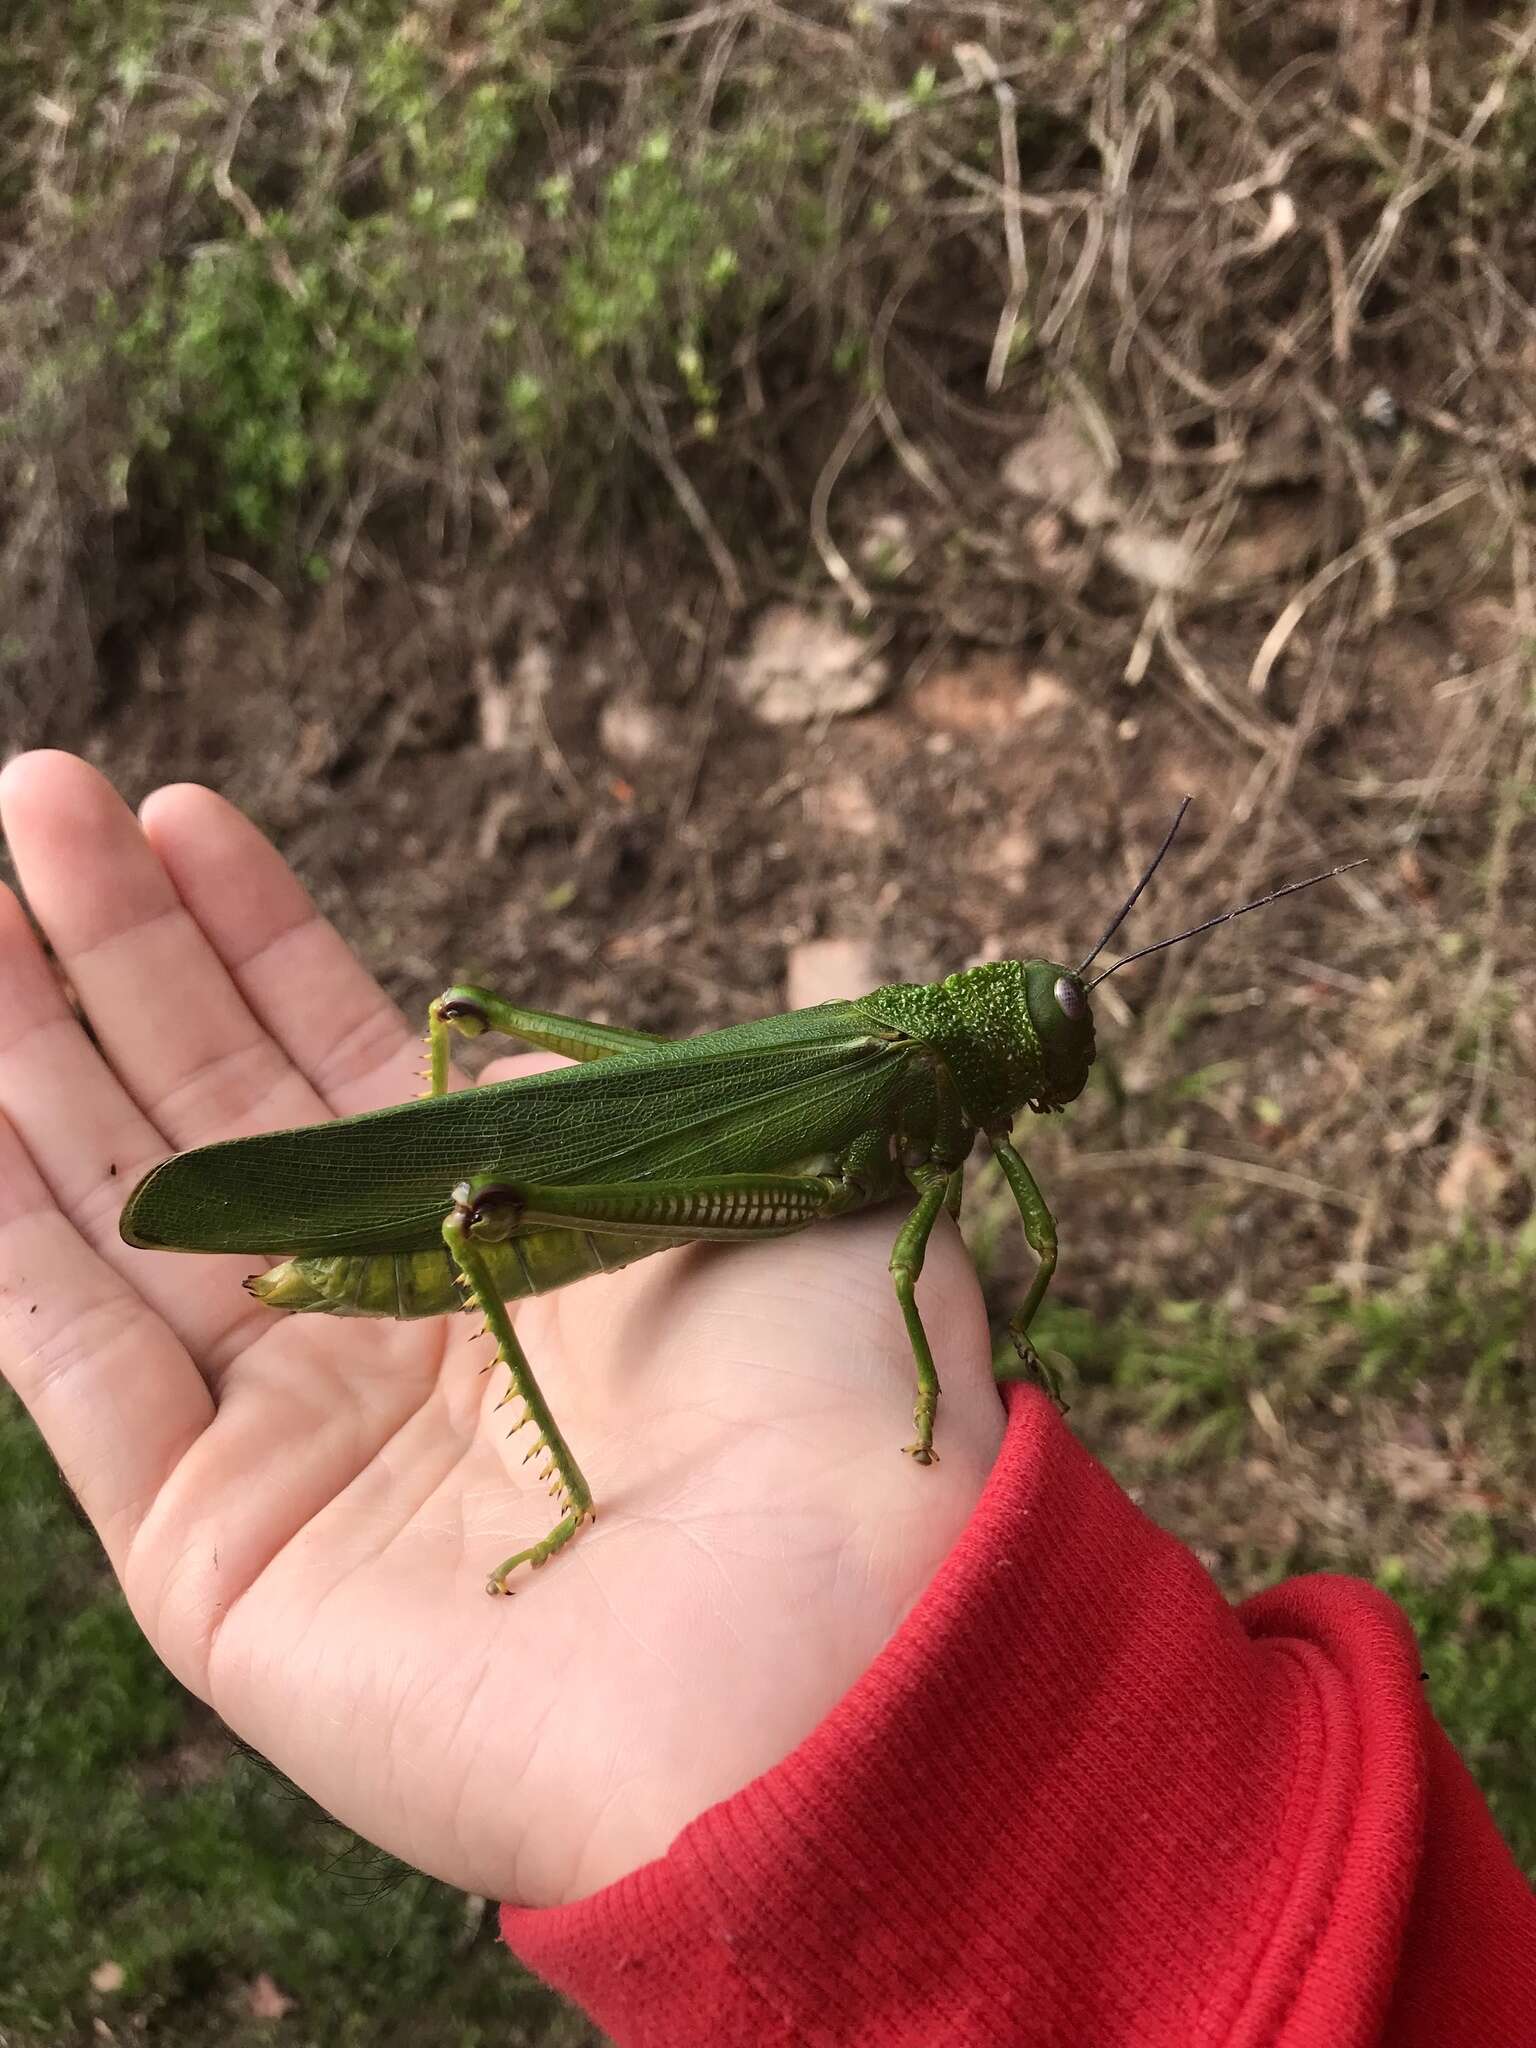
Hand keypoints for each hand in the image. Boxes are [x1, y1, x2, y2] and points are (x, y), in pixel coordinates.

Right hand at [0, 753, 1002, 1906]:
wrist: (833, 1639)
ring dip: (33, 1057)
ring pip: (119, 1212)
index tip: (184, 812)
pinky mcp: (214, 1560)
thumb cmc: (826, 1397)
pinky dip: (7, 1230)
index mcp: (513, 1233)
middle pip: (217, 1105)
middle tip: (40, 795)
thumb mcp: (750, 1173)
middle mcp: (388, 1328)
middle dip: (124, 950)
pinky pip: (74, 1362)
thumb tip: (498, 1044)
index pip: (347, 1056)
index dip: (260, 936)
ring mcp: (291, 1443)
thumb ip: (605, 1097)